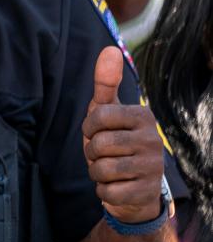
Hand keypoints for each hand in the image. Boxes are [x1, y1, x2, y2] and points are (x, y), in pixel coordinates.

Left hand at [83, 46, 164, 223]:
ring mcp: (153, 167)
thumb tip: (110, 49)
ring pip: (101, 169)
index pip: (97, 117)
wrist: (135, 188)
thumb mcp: (108, 112)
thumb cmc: (115, 143)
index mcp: (142, 116)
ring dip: (97, 173)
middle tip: (104, 155)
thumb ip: (106, 83)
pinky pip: (107, 192)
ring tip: (110, 170)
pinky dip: (103, 191)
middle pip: (97, 144)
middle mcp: (153, 139)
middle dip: (91, 153)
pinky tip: (116, 187)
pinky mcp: (146, 192)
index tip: (96, 132)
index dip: (88, 128)